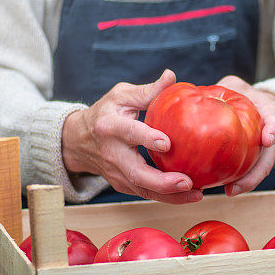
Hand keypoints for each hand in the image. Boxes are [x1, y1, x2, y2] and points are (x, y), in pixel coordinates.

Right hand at [61, 70, 202, 203]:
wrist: (77, 141)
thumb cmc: (105, 113)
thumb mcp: (121, 96)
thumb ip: (147, 91)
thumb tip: (172, 77)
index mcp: (110, 126)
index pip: (129, 133)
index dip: (146, 138)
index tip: (167, 143)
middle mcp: (112, 153)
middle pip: (136, 173)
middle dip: (162, 181)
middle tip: (187, 182)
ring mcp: (117, 173)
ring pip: (143, 190)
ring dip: (170, 195)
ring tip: (196, 194)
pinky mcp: (123, 185)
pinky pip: (146, 194)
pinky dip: (168, 198)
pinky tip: (190, 195)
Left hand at [215, 75, 274, 196]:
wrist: (257, 104)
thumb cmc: (244, 94)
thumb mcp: (236, 85)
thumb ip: (224, 88)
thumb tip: (199, 94)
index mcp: (271, 112)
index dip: (273, 129)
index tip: (268, 139)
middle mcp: (272, 134)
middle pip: (268, 158)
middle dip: (254, 174)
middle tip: (236, 186)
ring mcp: (266, 148)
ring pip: (260, 169)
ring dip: (246, 183)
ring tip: (229, 191)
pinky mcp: (255, 157)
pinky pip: (248, 171)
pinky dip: (237, 180)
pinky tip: (218, 186)